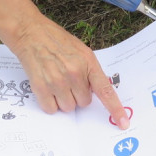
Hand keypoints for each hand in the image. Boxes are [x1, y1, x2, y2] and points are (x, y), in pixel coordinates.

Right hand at [7, 13, 127, 128]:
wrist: (31, 33)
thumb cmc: (57, 41)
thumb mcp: (81, 51)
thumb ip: (90, 71)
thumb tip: (95, 91)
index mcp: (88, 62)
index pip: (105, 90)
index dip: (115, 109)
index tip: (123, 123)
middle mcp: (74, 73)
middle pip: (84, 103)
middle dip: (78, 95)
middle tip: (68, 80)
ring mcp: (57, 81)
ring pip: (68, 108)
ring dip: (63, 100)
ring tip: (56, 81)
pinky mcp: (41, 87)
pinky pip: (51, 109)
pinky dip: (50, 102)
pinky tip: (47, 86)